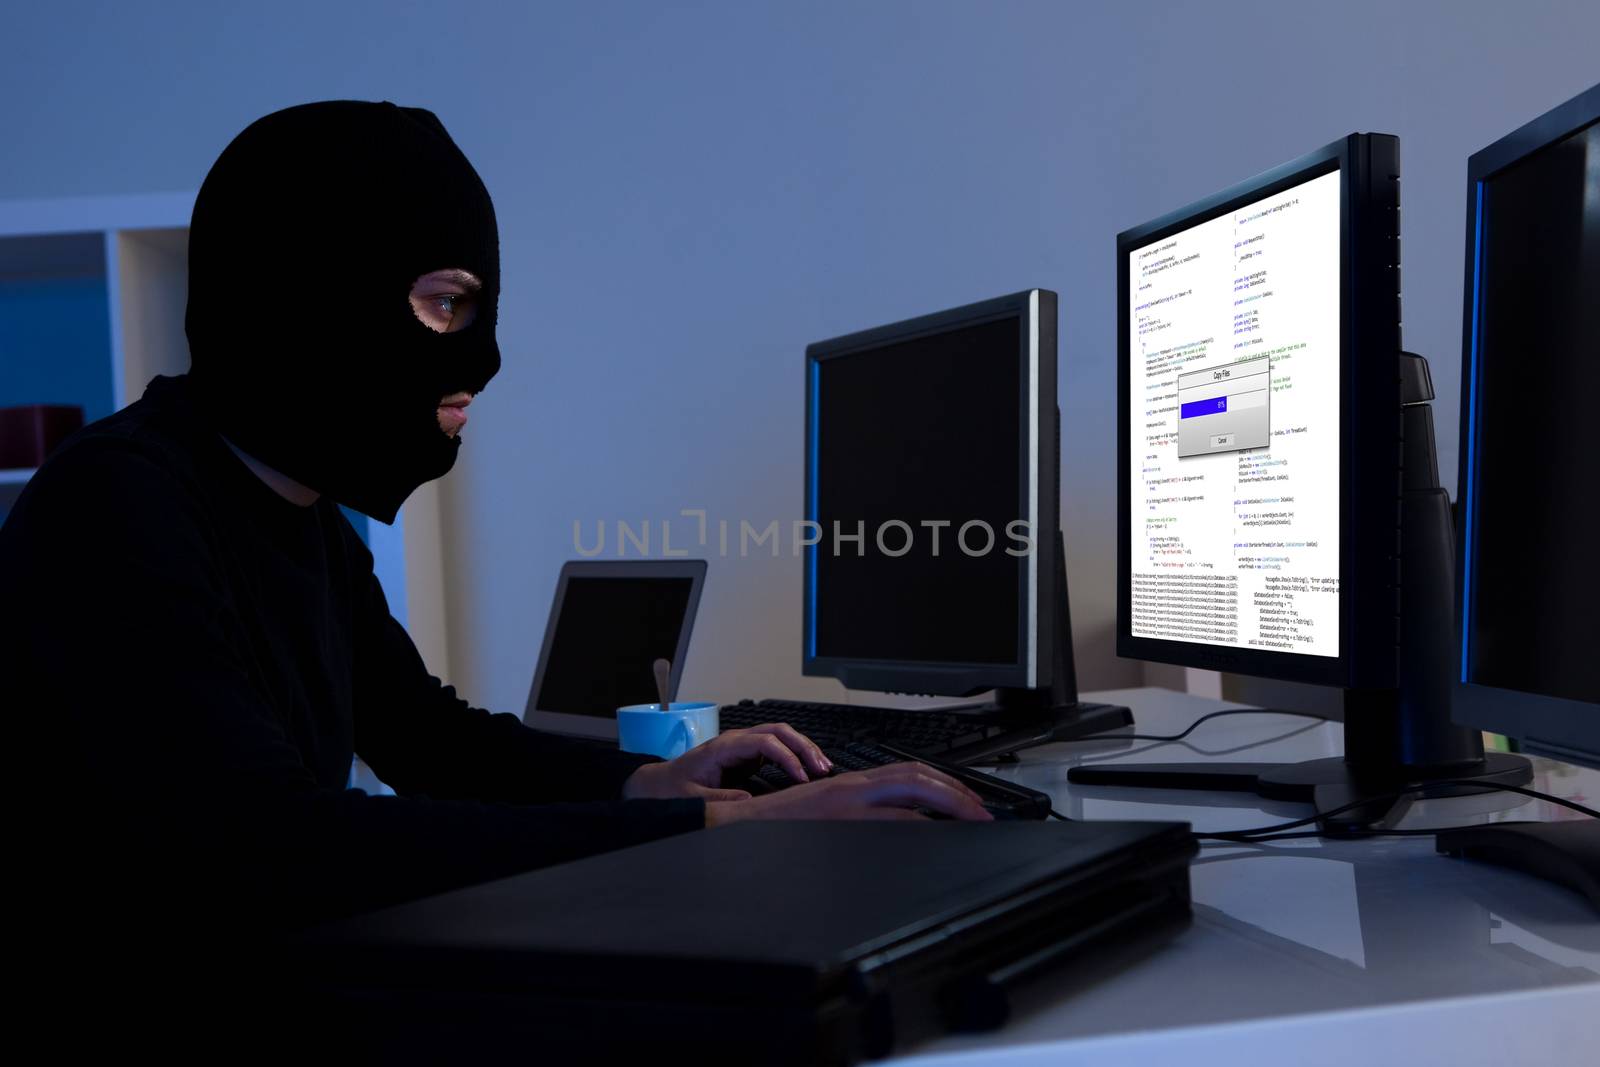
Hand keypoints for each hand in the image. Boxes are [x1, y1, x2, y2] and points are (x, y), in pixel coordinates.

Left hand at [621, 722, 832, 801]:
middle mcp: (736, 740)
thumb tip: (748, 801)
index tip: (800, 777)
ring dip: (803, 748)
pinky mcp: (747, 754)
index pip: (764, 741)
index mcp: (724, 747)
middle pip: (778, 731)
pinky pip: (777, 747)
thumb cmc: (674, 787)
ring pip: (781, 736)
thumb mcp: (692, 797)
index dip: (786, 756)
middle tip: (822, 768)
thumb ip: (719, 799)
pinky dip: (795, 755)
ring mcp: (743, 745)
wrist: (661, 782)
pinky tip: (807, 769)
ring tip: (823, 767)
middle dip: (803, 747)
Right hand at [704, 762, 993, 824]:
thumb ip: (864, 817)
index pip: (910, 773)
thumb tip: (903, 831)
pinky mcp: (839, 820)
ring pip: (911, 791)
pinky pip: (891, 819)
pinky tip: (936, 835)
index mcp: (853, 784)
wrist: (738, 826)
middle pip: (918, 776)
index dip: (945, 785)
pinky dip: (920, 824)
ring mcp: (847, 803)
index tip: (969, 802)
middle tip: (983, 812)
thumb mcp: (829, 815)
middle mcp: (854, 787)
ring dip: (949, 803)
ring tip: (973, 820)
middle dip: (958, 792)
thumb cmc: (780, 827)